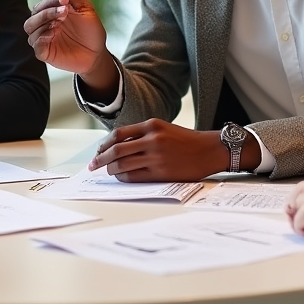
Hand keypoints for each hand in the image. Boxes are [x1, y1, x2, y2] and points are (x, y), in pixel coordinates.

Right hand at [24, 0, 116, 96]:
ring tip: (60, 23)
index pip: (41, 5)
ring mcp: (43, 40)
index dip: (51, 1)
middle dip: (47, 12)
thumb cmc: (91, 30)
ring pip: (30, 29)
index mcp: (51, 14)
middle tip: (65, 11)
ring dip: (44, 23)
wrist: (98, 53)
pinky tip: (54, 34)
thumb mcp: (82, 7)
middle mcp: (44, 26)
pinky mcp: (45, 53)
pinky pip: (35, 46)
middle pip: (32, 16)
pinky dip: (41, 39)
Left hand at [89, 120, 239, 181]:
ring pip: (123, 164)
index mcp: (151, 125)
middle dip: (101, 159)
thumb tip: (118, 146)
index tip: (98, 151)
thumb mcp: (163, 128)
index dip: (104, 144)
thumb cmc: (186, 140)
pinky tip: (121, 177)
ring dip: (111, 169)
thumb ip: (142, 134)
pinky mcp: (161, 172)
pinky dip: (124, 177)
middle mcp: (152, 139)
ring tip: (108, 171)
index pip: (119, 134)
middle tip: (93, 165)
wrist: (209, 150)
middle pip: (117, 150)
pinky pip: (134, 176)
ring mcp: (156, 156)